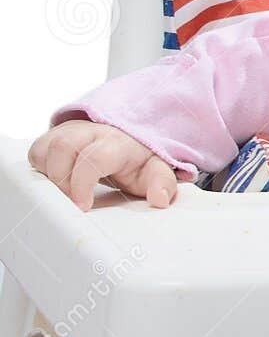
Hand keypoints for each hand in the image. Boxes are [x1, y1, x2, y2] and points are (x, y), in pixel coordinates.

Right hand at [28, 120, 178, 211]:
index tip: (83, 205)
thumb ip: (162, 183)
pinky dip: (41, 169)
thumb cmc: (140, 159)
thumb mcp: (156, 171)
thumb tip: (160, 199)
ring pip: (44, 147)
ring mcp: (70, 131)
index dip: (83, 183)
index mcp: (117, 142)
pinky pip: (37, 150)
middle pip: (63, 147)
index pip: (95, 158)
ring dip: (49, 175)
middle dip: (61, 180)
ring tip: (65, 192)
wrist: (130, 135)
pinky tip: (58, 181)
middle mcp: (90, 131)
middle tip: (72, 201)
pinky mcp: (55, 134)